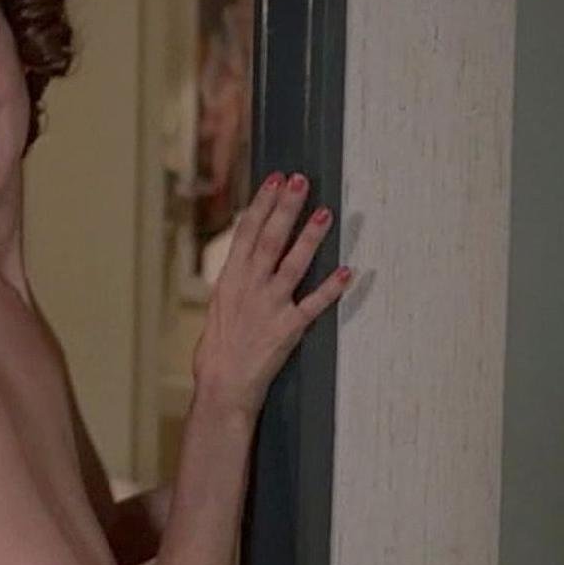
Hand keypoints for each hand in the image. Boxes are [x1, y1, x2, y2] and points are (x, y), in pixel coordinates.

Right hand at [191, 171, 351, 420]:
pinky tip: (346, 272)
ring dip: (310, 238)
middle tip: (301, 181)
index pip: (246, 232)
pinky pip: (313, 305)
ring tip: (325, 213)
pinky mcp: (288, 328)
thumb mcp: (218, 309)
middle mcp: (249, 287)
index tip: (275, 179)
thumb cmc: (217, 351)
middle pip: (269, 239)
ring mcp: (269, 306)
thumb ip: (235, 284)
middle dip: (286, 208)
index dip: (262, 203)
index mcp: (230, 280)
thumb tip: (244, 262)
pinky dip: (330, 289)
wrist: (222, 385)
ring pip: (293, 264)